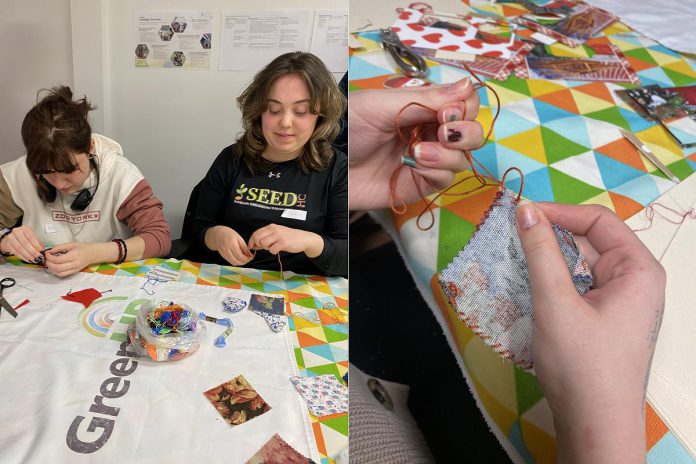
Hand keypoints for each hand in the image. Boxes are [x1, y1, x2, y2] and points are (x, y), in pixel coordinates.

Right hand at [0, 225, 44, 262]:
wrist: (10, 239)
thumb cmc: (24, 238)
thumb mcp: (31, 237)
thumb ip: (38, 243)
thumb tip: (43, 251)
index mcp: (25, 228)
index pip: (31, 237)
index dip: (36, 245)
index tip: (42, 252)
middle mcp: (17, 231)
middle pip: (25, 243)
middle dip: (33, 252)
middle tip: (39, 258)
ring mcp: (10, 238)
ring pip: (20, 248)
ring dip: (28, 255)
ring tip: (34, 260)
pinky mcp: (7, 244)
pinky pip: (15, 252)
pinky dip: (22, 257)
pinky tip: (28, 260)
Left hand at [45, 242, 95, 276]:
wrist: (91, 254)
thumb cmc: (81, 248)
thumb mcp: (71, 244)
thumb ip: (59, 247)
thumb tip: (49, 251)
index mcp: (74, 255)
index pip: (58, 259)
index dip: (49, 257)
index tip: (46, 253)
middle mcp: (74, 264)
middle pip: (57, 267)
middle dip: (48, 263)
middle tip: (46, 259)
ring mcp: (74, 269)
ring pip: (59, 273)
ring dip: (51, 269)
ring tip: (49, 263)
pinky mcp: (73, 272)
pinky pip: (62, 275)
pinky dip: (55, 272)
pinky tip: (53, 267)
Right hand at [206, 226, 252, 265]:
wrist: (217, 234)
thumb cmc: (229, 234)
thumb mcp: (239, 238)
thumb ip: (244, 247)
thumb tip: (250, 254)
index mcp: (231, 244)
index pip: (239, 255)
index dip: (246, 258)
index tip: (251, 257)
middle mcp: (227, 250)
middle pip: (236, 261)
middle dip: (244, 262)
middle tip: (249, 258)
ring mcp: (224, 254)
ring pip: (233, 263)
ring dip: (240, 263)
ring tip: (245, 259)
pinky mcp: (223, 256)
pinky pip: (230, 262)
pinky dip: (236, 262)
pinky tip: (240, 258)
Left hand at [248, 224, 322, 257]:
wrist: (304, 239)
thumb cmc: (290, 237)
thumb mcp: (277, 234)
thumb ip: (266, 238)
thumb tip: (254, 245)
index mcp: (271, 226)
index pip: (256, 233)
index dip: (251, 241)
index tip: (251, 247)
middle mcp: (274, 229)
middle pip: (258, 238)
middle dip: (259, 245)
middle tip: (265, 247)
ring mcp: (279, 236)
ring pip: (264, 244)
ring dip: (267, 248)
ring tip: (274, 247)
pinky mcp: (283, 243)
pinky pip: (272, 250)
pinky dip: (273, 251)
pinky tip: (279, 249)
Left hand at [349, 78, 482, 210]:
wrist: (328, 161)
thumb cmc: (350, 127)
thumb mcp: (385, 105)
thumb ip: (427, 98)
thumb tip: (467, 85)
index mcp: (425, 108)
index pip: (464, 104)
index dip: (464, 108)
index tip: (446, 112)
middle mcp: (430, 132)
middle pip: (472, 132)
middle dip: (465, 132)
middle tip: (443, 132)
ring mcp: (427, 160)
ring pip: (462, 158)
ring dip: (446, 154)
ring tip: (418, 152)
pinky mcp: (419, 184)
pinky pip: (445, 179)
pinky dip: (435, 170)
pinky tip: (414, 165)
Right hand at [516, 202, 664, 462]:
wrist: (594, 424)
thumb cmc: (581, 363)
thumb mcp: (556, 302)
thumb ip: (541, 252)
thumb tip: (526, 210)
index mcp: (638, 270)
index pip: (598, 221)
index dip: (558, 212)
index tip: (520, 214)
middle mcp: (636, 281)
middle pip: (591, 241)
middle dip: (552, 235)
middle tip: (513, 234)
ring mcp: (622, 302)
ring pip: (582, 264)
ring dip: (549, 259)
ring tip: (515, 257)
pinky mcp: (606, 319)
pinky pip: (580, 286)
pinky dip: (554, 281)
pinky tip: (529, 285)